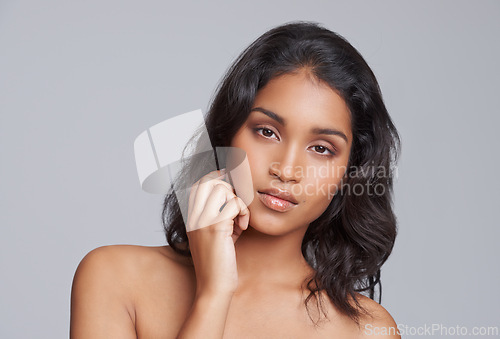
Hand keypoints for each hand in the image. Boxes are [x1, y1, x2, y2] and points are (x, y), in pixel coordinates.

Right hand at [185, 169, 249, 296]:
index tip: (232, 190)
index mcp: (192, 217)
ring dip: (237, 201)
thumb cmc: (219, 261)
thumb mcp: (218, 233)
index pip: (198, 184)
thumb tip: (236, 196)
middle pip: (208, 180)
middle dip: (228, 187)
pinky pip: (234, 204)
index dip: (216, 180)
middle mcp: (194, 216)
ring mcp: (202, 220)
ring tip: (240, 220)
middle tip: (237, 206)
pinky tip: (242, 228)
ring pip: (222, 189)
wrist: (214, 286)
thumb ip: (223, 214)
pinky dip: (243, 213)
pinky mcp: (215, 227)